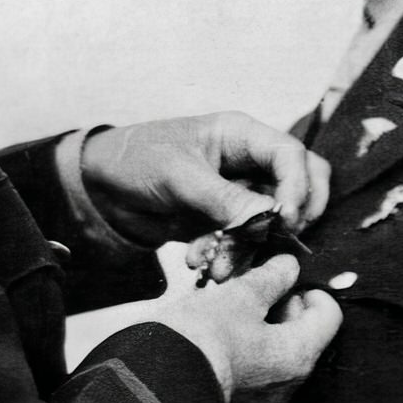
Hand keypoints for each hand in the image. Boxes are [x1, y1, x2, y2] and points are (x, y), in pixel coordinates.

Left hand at [80, 113, 329, 246]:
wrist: (101, 187)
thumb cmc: (136, 158)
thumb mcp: (180, 176)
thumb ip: (225, 199)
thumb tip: (270, 220)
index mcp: (241, 135)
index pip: (291, 155)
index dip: (298, 187)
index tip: (286, 219)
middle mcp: (248, 163)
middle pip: (301, 186)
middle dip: (292, 219)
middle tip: (276, 242)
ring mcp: (239, 194)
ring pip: (272, 223)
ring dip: (252, 248)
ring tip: (220, 267)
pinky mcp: (225, 221)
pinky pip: (245, 242)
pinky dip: (229, 256)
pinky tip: (201, 263)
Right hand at [154, 253, 341, 402]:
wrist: (155, 382)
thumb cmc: (201, 338)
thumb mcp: (239, 296)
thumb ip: (271, 278)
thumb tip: (288, 266)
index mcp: (298, 356)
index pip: (329, 316)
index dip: (311, 289)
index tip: (286, 280)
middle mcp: (288, 387)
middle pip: (304, 337)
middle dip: (282, 309)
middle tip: (252, 291)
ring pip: (277, 356)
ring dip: (262, 330)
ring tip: (231, 313)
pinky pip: (254, 375)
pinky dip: (245, 353)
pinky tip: (220, 337)